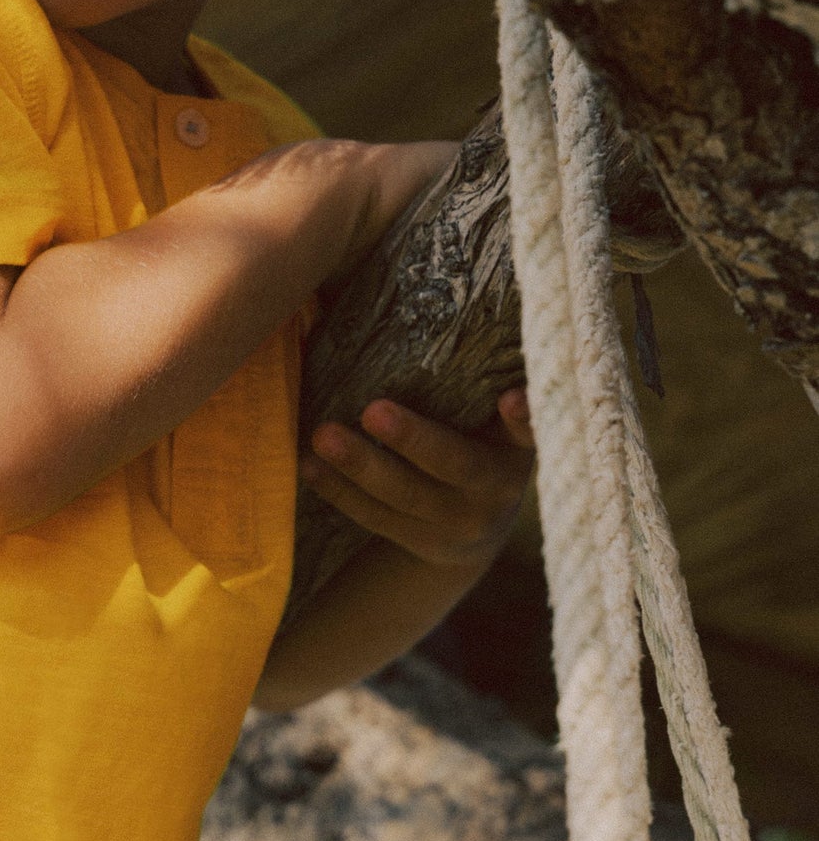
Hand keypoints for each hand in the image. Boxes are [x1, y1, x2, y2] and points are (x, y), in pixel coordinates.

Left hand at [302, 388, 534, 568]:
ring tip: (323, 436)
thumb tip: (431, 296)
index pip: (530, 430)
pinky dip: (340, 493)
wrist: (474, 527)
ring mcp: (459, 523)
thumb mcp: (489, 417)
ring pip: (407, 497)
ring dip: (361, 467)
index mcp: (516, 448)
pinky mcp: (422, 543)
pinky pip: (377, 519)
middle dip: (414, 440)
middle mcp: (496, 489)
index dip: (523, 418)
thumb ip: (476, 377)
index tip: (510, 398)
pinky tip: (310, 466)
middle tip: (372, 411)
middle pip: (455, 466)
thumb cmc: (475, 440)